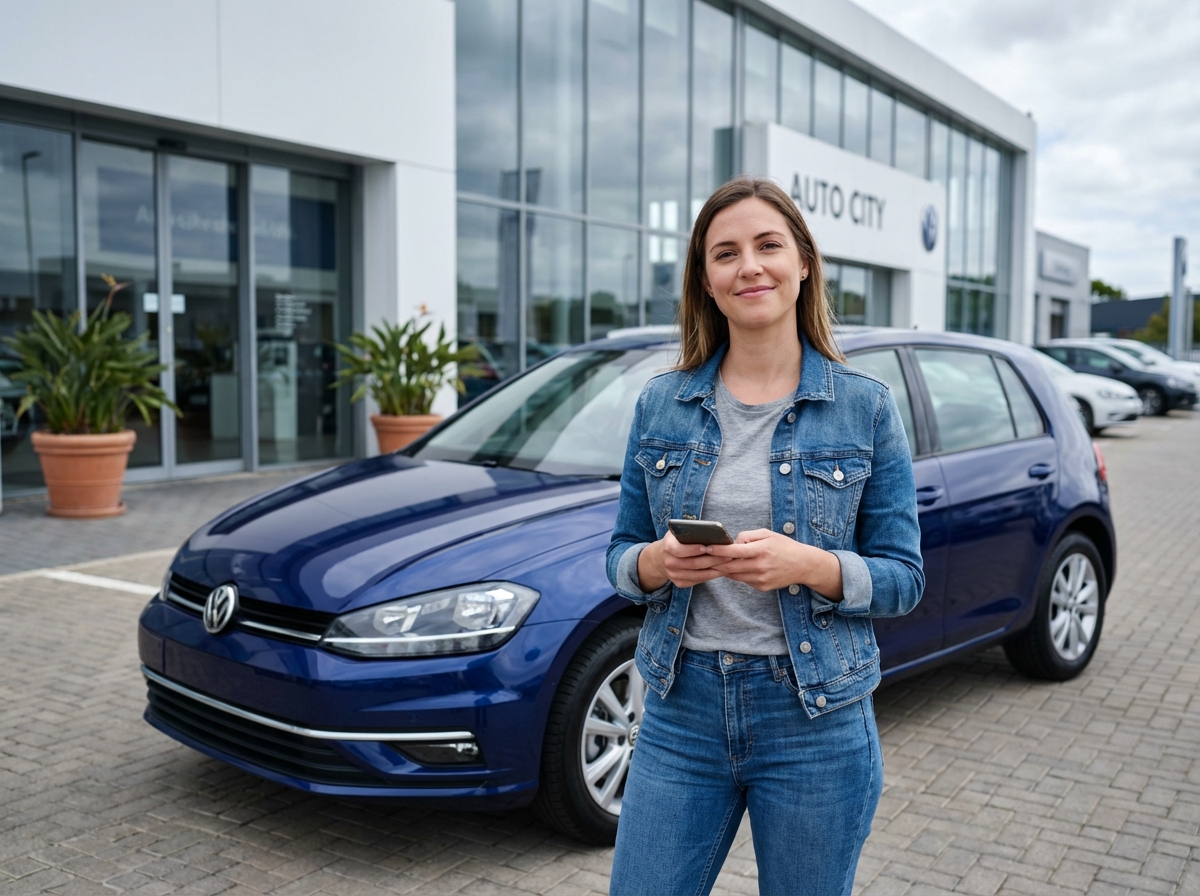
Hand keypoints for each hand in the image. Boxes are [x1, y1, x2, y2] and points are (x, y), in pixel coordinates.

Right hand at [638, 531, 725, 590]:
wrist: (660, 558)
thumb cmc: (676, 541)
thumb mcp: (678, 532)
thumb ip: (690, 531)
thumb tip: (711, 532)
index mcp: (668, 547)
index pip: (681, 550)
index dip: (695, 549)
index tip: (710, 547)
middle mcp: (669, 563)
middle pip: (694, 563)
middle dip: (713, 559)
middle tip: (729, 555)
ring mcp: (674, 575)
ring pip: (699, 574)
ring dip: (715, 569)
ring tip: (728, 563)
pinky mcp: (680, 583)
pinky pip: (699, 581)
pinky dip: (711, 576)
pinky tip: (721, 570)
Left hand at [708, 529, 843, 598]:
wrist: (803, 565)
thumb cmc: (783, 546)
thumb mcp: (767, 534)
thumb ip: (748, 536)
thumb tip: (732, 542)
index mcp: (762, 550)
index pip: (734, 551)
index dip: (718, 550)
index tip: (706, 547)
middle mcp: (761, 566)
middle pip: (730, 566)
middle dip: (714, 562)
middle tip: (703, 558)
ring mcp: (761, 579)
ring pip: (734, 575)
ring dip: (723, 569)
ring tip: (713, 562)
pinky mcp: (762, 587)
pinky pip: (743, 580)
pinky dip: (736, 574)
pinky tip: (734, 568)